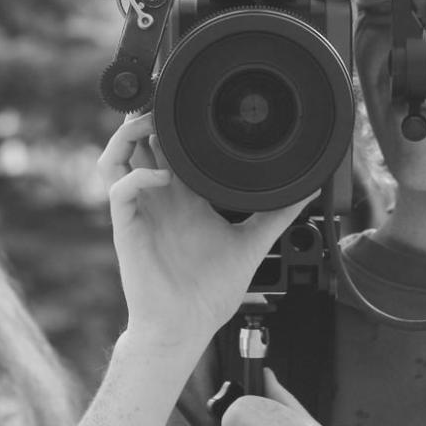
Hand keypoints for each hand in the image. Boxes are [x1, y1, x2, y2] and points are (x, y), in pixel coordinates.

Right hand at [99, 113, 312, 351]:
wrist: (185, 326)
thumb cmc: (211, 290)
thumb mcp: (253, 243)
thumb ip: (278, 213)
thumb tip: (309, 190)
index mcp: (184, 197)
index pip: (171, 149)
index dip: (172, 122)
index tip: (190, 100)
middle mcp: (160, 198)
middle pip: (139, 144)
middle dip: (146, 116)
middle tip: (165, 98)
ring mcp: (142, 211)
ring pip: (116, 158)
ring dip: (129, 136)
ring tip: (151, 123)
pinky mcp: (129, 228)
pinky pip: (120, 190)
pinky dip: (137, 177)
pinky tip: (162, 178)